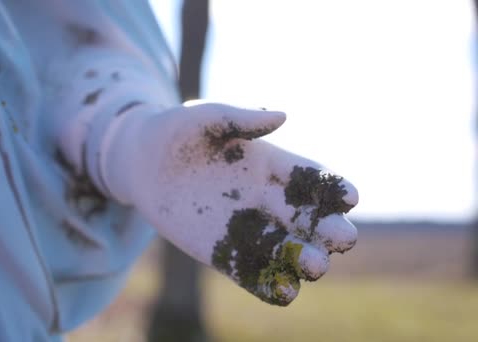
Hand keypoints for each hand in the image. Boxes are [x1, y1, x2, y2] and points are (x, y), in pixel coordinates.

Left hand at [101, 102, 358, 304]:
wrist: (141, 162)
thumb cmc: (175, 131)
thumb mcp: (205, 116)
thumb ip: (241, 117)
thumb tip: (283, 115)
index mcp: (271, 165)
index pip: (311, 179)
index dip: (333, 188)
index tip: (349, 197)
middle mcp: (267, 199)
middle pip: (309, 219)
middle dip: (330, 230)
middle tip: (341, 238)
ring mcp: (246, 228)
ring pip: (287, 251)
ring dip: (305, 260)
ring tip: (314, 265)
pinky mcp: (223, 252)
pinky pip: (253, 273)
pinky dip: (271, 286)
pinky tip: (284, 292)